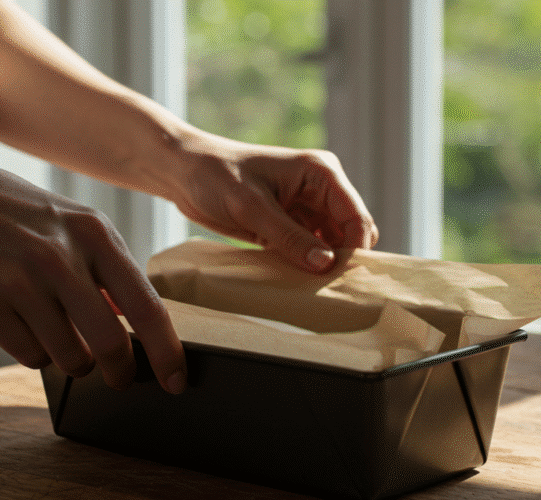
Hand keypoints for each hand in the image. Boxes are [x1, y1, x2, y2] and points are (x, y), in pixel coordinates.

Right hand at [0, 154, 186, 392]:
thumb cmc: (19, 214)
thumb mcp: (75, 224)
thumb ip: (109, 271)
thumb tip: (139, 323)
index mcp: (95, 234)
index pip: (147, 306)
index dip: (167, 353)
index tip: (176, 381)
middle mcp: (60, 257)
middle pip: (109, 344)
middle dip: (120, 372)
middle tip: (119, 379)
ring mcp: (19, 281)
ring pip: (68, 358)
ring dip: (73, 363)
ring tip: (61, 338)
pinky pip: (29, 356)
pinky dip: (36, 353)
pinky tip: (26, 327)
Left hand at [172, 135, 378, 272]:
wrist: (184, 173)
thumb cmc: (216, 176)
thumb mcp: (251, 207)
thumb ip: (289, 236)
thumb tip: (325, 264)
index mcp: (321, 173)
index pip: (355, 216)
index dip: (354, 249)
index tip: (339, 279)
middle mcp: (319, 189)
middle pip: (349, 232)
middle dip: (340, 258)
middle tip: (323, 286)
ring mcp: (305, 208)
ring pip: (330, 244)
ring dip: (322, 264)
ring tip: (308, 286)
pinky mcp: (289, 224)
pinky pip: (308, 250)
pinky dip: (304, 264)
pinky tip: (293, 278)